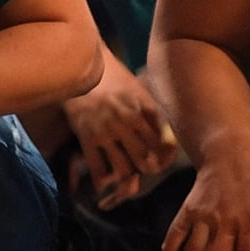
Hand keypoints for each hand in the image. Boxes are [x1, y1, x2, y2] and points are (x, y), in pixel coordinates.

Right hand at [63, 57, 175, 208]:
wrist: (83, 65)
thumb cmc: (114, 77)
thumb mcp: (139, 89)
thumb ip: (151, 112)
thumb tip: (165, 138)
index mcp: (143, 108)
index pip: (162, 141)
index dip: (166, 156)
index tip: (165, 161)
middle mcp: (127, 121)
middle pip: (145, 158)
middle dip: (149, 169)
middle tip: (148, 172)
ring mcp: (106, 131)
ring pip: (123, 168)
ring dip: (128, 179)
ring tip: (129, 181)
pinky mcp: (87, 137)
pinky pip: (97, 168)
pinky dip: (102, 180)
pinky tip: (105, 184)